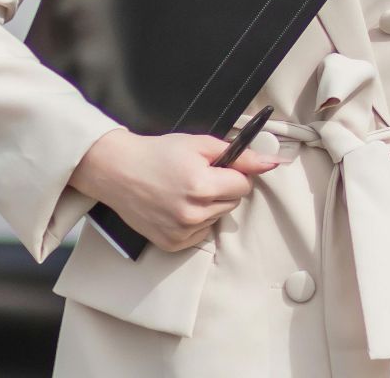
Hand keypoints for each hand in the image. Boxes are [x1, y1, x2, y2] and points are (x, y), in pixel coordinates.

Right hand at [69, 129, 281, 251]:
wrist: (117, 171)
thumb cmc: (158, 153)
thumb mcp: (200, 144)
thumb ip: (239, 154)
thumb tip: (272, 163)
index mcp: (202, 186)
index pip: (244, 185)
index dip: (234, 174)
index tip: (217, 168)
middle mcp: (193, 213)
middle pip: (233, 203)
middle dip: (222, 189)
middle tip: (197, 177)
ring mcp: (181, 232)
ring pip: (218, 217)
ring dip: (209, 205)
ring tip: (184, 191)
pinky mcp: (172, 244)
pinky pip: (201, 233)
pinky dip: (195, 222)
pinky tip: (176, 207)